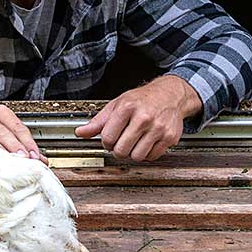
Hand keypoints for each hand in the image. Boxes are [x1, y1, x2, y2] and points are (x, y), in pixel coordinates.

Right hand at [0, 104, 47, 162]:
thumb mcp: (1, 142)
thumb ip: (22, 149)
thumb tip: (42, 161)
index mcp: (0, 114)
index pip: (18, 127)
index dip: (28, 142)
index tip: (35, 156)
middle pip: (3, 132)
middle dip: (15, 147)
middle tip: (24, 159)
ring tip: (7, 162)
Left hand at [74, 75, 201, 161]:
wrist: (170, 94)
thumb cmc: (142, 99)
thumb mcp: (117, 104)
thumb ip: (98, 121)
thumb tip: (80, 132)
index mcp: (127, 108)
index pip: (108, 137)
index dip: (106, 142)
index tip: (110, 139)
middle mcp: (144, 117)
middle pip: (121, 150)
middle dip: (118, 150)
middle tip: (122, 142)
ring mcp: (158, 128)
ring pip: (137, 156)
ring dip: (132, 153)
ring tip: (134, 142)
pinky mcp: (170, 137)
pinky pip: (152, 157)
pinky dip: (147, 154)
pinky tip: (146, 143)